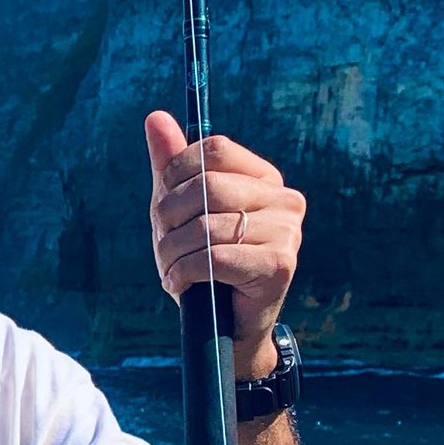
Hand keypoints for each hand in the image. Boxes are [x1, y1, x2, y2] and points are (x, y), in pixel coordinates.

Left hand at [144, 111, 305, 371]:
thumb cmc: (204, 264)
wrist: (227, 327)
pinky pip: (214, 258)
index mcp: (264, 178)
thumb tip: (155, 117)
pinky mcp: (280, 265)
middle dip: (168, 217)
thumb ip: (171, 165)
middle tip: (161, 244)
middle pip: (208, 186)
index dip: (175, 174)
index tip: (163, 206)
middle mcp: (285, 200)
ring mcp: (288, 232)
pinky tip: (181, 285)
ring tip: (169, 270)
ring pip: (206, 226)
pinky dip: (185, 273)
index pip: (213, 150)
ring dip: (172, 252)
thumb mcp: (180, 211)